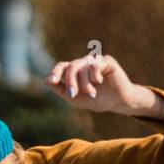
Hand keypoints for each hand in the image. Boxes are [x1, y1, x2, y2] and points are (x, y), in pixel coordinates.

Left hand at [43, 54, 163, 120]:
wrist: (117, 102)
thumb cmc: (97, 100)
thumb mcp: (77, 99)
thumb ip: (61, 90)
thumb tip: (46, 81)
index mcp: (75, 72)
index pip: (62, 67)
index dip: (55, 72)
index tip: (51, 80)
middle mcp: (84, 64)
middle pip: (71, 67)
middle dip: (70, 82)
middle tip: (73, 95)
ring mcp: (95, 61)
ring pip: (83, 67)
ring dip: (85, 83)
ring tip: (91, 93)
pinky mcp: (106, 61)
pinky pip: (95, 64)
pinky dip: (94, 74)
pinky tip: (98, 81)